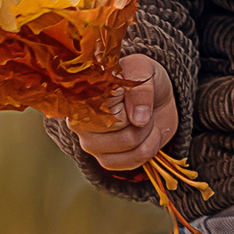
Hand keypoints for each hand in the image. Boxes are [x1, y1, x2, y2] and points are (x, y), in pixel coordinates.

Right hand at [73, 53, 176, 171]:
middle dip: (143, 119)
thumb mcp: (143, 71)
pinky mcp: (104, 159)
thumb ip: (141, 90)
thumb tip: (138, 120)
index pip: (110, 110)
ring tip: (142, 119)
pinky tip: (144, 135)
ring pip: (130, 147)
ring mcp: (90, 143)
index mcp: (83, 97)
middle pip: (122, 131)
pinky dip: (147, 148)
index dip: (131, 102)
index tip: (129, 91)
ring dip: (147, 132)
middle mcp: (79, 122)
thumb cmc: (141, 79)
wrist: (153, 98)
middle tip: (140, 106)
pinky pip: (131, 162)